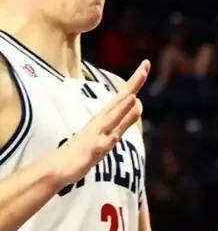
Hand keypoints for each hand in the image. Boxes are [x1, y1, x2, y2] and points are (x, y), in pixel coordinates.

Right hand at [41, 60, 147, 186]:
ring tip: (133, 96)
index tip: (146, 63)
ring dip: (122, 109)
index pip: (124, 96)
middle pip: (120, 101)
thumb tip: (139, 103)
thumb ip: (125, 120)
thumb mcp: (109, 132)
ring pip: (111, 120)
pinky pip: (102, 144)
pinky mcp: (91, 150)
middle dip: (132, 85)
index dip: (135, 81)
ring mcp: (96, 135)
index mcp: (105, 117)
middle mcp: (101, 122)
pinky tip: (115, 134)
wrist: (58, 167)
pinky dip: (110, 137)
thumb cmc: (84, 149)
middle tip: (144, 68)